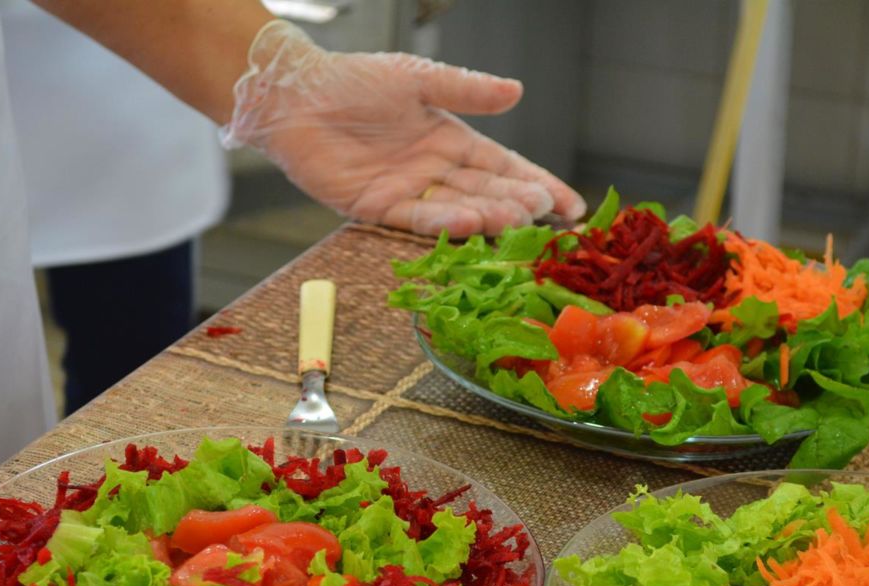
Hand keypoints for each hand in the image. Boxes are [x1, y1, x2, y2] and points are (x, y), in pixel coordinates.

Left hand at [221, 21, 584, 236]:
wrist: (296, 95)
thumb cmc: (356, 80)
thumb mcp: (419, 78)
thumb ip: (466, 90)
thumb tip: (517, 91)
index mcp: (452, 140)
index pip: (506, 167)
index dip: (539, 186)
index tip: (572, 207)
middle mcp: (435, 171)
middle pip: (487, 193)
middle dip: (518, 205)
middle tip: (546, 216)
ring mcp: (409, 193)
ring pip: (457, 210)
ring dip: (487, 218)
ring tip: (515, 221)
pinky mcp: (377, 209)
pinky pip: (415, 220)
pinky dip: (442, 224)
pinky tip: (468, 224)